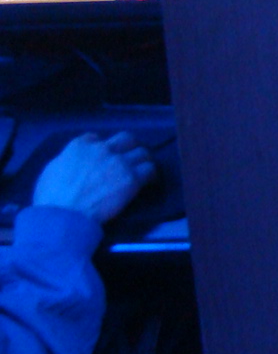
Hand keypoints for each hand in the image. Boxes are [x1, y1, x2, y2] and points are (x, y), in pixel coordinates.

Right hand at [33, 132, 155, 223]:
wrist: (64, 215)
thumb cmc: (51, 198)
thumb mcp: (51, 171)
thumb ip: (67, 160)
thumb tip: (74, 162)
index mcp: (79, 146)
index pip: (95, 138)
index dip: (101, 146)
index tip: (103, 155)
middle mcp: (102, 149)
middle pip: (126, 138)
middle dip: (128, 146)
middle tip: (129, 157)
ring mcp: (119, 162)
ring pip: (142, 152)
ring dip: (143, 159)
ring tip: (143, 168)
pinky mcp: (132, 178)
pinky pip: (150, 169)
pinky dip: (151, 174)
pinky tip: (149, 181)